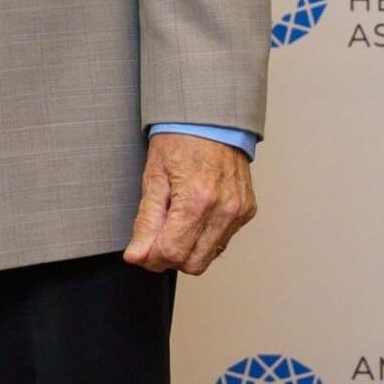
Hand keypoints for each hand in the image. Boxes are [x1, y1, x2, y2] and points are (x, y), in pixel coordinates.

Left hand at [122, 132, 256, 274]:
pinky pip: (222, 240)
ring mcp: (239, 211)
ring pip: (210, 256)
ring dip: (188, 249)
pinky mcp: (247, 211)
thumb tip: (136, 256)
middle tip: (155, 240)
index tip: (140, 252)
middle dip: (170, 258)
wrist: (210, 120)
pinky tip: (193, 216)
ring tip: (174, 222)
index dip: (151, 258)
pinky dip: (204, 237)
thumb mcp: (153, 178)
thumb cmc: (179, 142)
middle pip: (194, 263)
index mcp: (197, 200)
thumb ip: (146, 223)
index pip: (173, 253)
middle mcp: (224, 209)